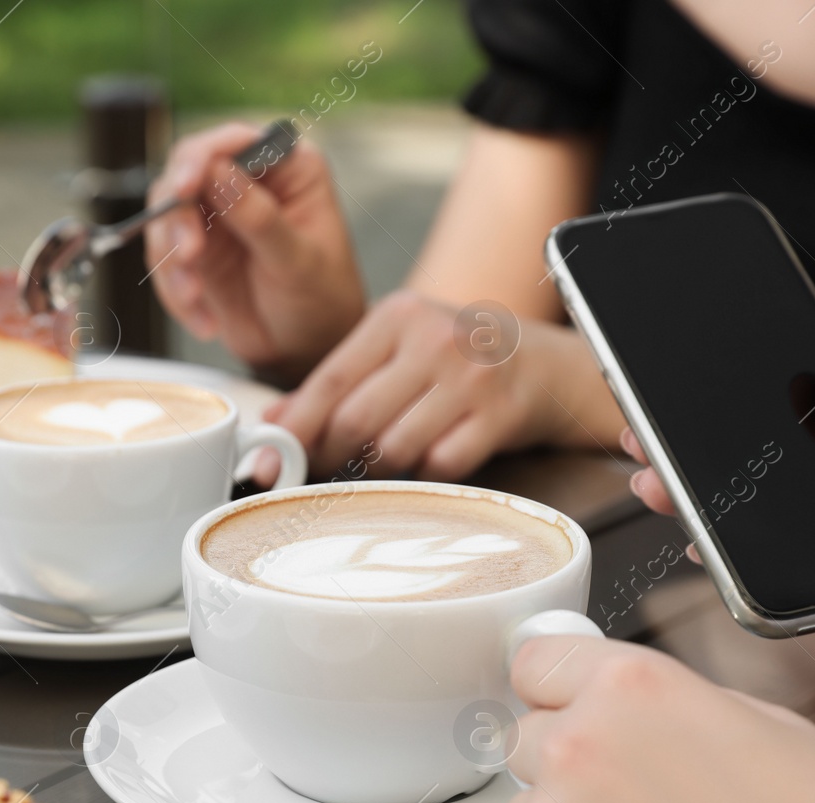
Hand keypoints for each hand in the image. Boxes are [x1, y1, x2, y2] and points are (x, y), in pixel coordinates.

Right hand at [145, 122, 364, 383]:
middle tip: (189, 257)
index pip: (232, 143)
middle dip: (178, 217)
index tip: (184, 189)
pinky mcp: (196, 251)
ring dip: (171, 259)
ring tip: (195, 297)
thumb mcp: (298, 262)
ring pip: (166, 216)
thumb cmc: (322, 301)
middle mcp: (246, 183)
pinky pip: (163, 259)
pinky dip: (174, 291)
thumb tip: (218, 173)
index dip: (199, 159)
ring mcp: (217, 217)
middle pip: (186, 174)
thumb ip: (259, 218)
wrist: (308, 350)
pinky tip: (205, 320)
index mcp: (286, 168)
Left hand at [258, 290, 591, 482]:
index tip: (271, 458)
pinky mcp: (502, 415)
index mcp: (399, 316)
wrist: (543, 364)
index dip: (297, 427)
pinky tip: (426, 461)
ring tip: (382, 462)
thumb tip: (273, 420)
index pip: (330, 380)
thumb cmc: (457, 358)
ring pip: (394, 449)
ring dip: (378, 470)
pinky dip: (423, 475)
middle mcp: (436, 339)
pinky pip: (440, 466)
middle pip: (356, 420)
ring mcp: (473, 377)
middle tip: (325, 469)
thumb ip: (338, 381)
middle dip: (331, 455)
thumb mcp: (396, 348)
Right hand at [626, 303, 814, 688]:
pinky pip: (792, 591)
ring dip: (710, 511)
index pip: (813, 416)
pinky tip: (703, 549)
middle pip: (776, 475)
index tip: (705, 391)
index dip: (757, 405)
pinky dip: (744, 576)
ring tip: (660, 487)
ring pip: (771, 531)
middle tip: (653, 440)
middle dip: (712, 457)